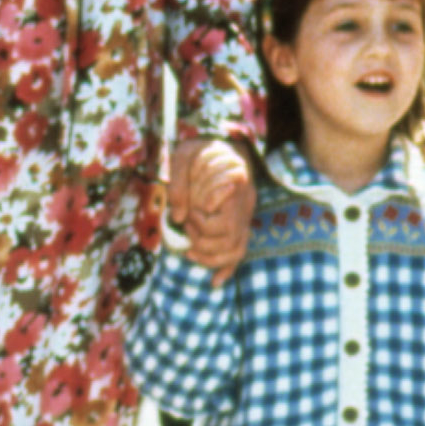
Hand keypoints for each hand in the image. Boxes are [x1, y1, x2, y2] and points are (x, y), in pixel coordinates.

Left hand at [169, 138, 254, 281]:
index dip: (201, 219)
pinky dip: (227, 269)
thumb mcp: (183, 154)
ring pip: (236, 249)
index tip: (189, 211)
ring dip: (210, 256)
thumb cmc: (200, 147)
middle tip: (187, 225)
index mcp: (236, 182)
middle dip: (202, 238)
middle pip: (229, 236)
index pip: (223, 217)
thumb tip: (178, 218)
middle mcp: (246, 201)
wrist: (223, 143)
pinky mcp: (242, 223)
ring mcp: (246, 214)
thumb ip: (178, 183)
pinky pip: (240, 251)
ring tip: (190, 250)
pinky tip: (215, 282)